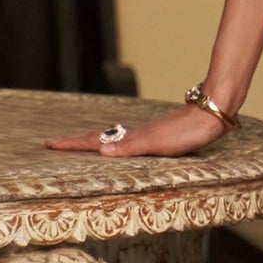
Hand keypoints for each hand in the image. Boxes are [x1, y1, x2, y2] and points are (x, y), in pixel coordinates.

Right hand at [45, 104, 227, 158]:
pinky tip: (119, 145)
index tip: (50, 143)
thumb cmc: (189, 131)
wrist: (212, 112)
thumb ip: (131, 146)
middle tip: (54, 143)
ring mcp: (147, 134)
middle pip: (100, 137)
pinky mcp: (160, 134)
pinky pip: (127, 139)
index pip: (96, 141)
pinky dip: (114, 142)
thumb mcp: (159, 143)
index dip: (73, 143)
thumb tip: (102, 150)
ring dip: (93, 142)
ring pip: (113, 137)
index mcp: (133, 138)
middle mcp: (136, 135)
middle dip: (76, 142)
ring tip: (78, 145)